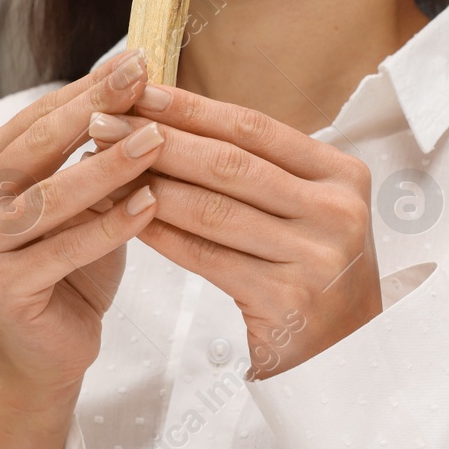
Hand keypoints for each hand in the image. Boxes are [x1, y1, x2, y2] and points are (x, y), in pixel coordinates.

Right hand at [0, 48, 166, 394]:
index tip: (137, 58)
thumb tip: (134, 76)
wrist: (47, 348)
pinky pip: (62, 251)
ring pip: (49, 199)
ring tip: (156, 141)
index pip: (38, 117)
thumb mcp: (82, 195)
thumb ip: (92, 146)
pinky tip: (149, 205)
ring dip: (106, 167)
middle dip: (95, 109)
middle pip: (38, 148)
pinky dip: (109, 227)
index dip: (88, 87)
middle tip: (144, 79)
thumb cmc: (70, 261)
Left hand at [88, 84, 383, 378]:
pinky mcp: (286, 299)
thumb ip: (259, 169)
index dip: (193, 108)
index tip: (142, 91)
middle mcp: (338, 211)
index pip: (255, 129)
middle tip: (105, 123)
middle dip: (160, 139)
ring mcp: (315, 257)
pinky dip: (162, 234)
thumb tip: (173, 119)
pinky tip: (127, 217)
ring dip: (150, 183)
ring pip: (213, 209)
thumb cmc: (312, 273)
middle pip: (230, 164)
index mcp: (343, 175)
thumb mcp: (307, 210)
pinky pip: (207, 256)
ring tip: (104, 167)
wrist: (345, 357)